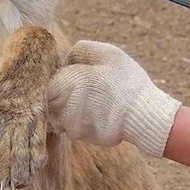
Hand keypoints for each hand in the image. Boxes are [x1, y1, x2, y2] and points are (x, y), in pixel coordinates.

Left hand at [47, 40, 180, 156]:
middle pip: (50, 102)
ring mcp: (73, 127)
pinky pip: (76, 127)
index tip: (69, 76)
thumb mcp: (107, 53)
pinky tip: (100, 113)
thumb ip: (81, 50)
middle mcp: (63, 110)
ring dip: (71, 109)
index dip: (55, 79)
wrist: (146, 115)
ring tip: (95, 101)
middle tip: (84, 89)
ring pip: (61, 116)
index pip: (43, 85)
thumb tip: (67, 59)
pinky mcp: (85, 139)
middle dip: (61, 95)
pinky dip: (84, 121)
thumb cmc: (127, 81)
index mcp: (64, 85)